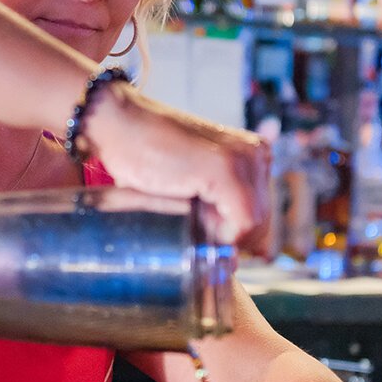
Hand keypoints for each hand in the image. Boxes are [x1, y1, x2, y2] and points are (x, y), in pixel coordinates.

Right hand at [81, 82, 271, 250]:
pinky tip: (196, 222)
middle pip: (262, 223)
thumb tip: (251, 257)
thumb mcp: (196, 189)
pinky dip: (223, 234)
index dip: (234, 235)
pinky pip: (244, 222)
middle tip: (193, 225)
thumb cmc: (146, 159)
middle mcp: (256, 153)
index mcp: (253, 155)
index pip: (262, 216)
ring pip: (255, 226)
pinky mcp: (226, 168)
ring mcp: (244, 158)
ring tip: (189, 217)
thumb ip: (222, 213)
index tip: (204, 230)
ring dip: (222, 236)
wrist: (119, 125)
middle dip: (230, 237)